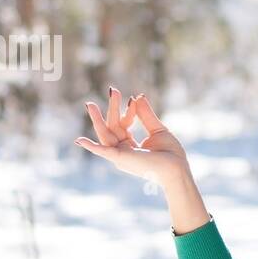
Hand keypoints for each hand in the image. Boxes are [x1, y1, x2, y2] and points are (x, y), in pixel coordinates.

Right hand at [74, 86, 189, 185]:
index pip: (123, 124)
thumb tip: (138, 96)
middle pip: (112, 126)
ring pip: (105, 134)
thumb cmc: (170, 153)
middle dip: (111, 108)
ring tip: (90, 105)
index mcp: (129, 145)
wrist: (177, 168)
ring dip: (97, 120)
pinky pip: (104, 152)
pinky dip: (92, 147)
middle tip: (112, 90)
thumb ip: (145, 114)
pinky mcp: (122, 158)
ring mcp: (121, 155)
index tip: (133, 99)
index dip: (128, 111)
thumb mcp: (157, 129)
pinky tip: (79, 141)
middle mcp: (122, 150)